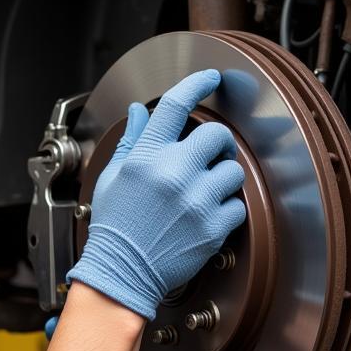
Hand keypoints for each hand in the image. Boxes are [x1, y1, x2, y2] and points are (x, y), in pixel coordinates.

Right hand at [67, 69, 246, 319]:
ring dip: (222, 178)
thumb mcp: (113, 176)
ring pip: (232, 170)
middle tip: (210, 155)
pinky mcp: (212, 227)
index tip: (210, 79)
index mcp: (145, 157)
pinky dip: (227, 209)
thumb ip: (131, 141)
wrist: (122, 271)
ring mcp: (195, 201)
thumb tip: (139, 112)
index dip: (197, 85)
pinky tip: (208, 215)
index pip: (175, 106)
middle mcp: (172, 174)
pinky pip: (238, 205)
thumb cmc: (115, 226)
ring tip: (206, 191)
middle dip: (216, 144)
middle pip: (216, 136)